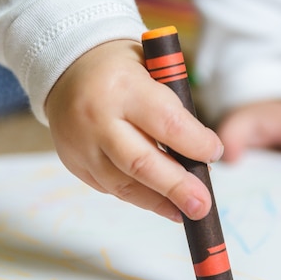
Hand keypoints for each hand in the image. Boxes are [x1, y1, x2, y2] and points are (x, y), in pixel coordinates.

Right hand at [45, 40, 223, 221]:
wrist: (66, 70)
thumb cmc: (120, 68)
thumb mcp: (151, 68)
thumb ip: (174, 106)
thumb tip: (200, 155)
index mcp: (123, 87)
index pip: (167, 123)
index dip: (196, 144)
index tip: (214, 153)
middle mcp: (97, 118)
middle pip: (142, 163)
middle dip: (177, 187)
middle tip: (202, 205)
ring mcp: (81, 144)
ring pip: (123, 184)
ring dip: (159, 201)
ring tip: (184, 211)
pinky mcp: (74, 163)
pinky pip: (109, 187)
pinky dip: (137, 196)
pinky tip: (159, 201)